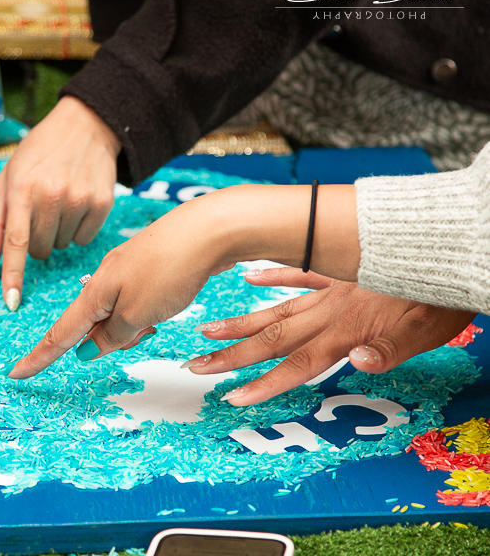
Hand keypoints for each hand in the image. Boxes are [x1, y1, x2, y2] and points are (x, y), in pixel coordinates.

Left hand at [0, 96, 120, 310]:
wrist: (86, 126)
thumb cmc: (38, 154)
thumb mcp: (7, 178)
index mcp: (22, 188)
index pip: (16, 242)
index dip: (13, 276)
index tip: (12, 302)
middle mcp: (51, 195)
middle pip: (38, 251)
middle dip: (34, 239)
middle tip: (38, 211)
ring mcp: (79, 199)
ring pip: (60, 247)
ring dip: (56, 233)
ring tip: (59, 201)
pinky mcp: (102, 204)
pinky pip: (83, 240)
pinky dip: (77, 229)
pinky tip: (77, 203)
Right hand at [8, 198, 221, 378]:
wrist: (208, 227)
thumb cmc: (170, 269)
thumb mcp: (138, 314)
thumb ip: (112, 335)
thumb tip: (89, 348)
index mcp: (95, 292)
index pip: (60, 334)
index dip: (39, 357)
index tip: (16, 373)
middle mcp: (105, 278)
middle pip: (92, 323)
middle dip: (110, 339)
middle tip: (145, 330)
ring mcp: (128, 269)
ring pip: (118, 312)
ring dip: (133, 324)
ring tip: (161, 315)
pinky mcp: (149, 265)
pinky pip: (137, 299)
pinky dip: (146, 310)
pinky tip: (167, 304)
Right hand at [185, 268, 474, 405]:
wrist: (448, 246)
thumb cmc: (443, 296)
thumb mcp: (429, 330)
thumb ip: (390, 349)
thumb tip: (357, 364)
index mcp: (348, 331)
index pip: (298, 363)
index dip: (265, 383)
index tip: (233, 397)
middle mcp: (330, 312)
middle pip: (272, 338)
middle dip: (232, 356)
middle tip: (196, 366)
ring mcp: (330, 290)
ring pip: (276, 309)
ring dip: (240, 322)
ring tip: (207, 331)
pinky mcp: (337, 270)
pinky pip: (299, 271)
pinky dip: (272, 274)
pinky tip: (249, 277)